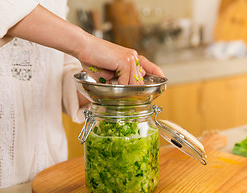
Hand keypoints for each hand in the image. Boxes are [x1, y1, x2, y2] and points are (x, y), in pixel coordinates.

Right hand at [6, 4, 162, 84]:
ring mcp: (131, 59)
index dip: (157, 75)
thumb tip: (126, 91)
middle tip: (116, 87)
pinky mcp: (125, 61)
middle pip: (139, 81)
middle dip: (131, 89)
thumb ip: (119, 80)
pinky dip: (117, 84)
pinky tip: (107, 77)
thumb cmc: (93, 59)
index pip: (150, 67)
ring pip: (133, 83)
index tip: (164, 83)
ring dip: (122, 87)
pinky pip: (126, 81)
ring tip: (107, 78)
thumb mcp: (109, 73)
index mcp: (132, 58)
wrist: (83, 47)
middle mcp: (134, 57)